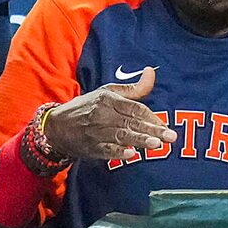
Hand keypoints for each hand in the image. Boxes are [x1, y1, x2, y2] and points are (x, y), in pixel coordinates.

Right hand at [38, 64, 174, 163]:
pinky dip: (118, 153)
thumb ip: (133, 88)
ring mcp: (96, 132)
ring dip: (139, 141)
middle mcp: (102, 114)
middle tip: (170, 137)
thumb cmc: (87, 107)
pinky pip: (107, 150)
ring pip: (121, 136)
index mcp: (108, 99)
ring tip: (156, 145)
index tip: (165, 125)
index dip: (151, 117)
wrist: (57, 127)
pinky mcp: (91, 147)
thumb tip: (151, 72)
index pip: (134, 108)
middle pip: (131, 122)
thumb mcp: (107, 92)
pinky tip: (131, 155)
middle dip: (152, 130)